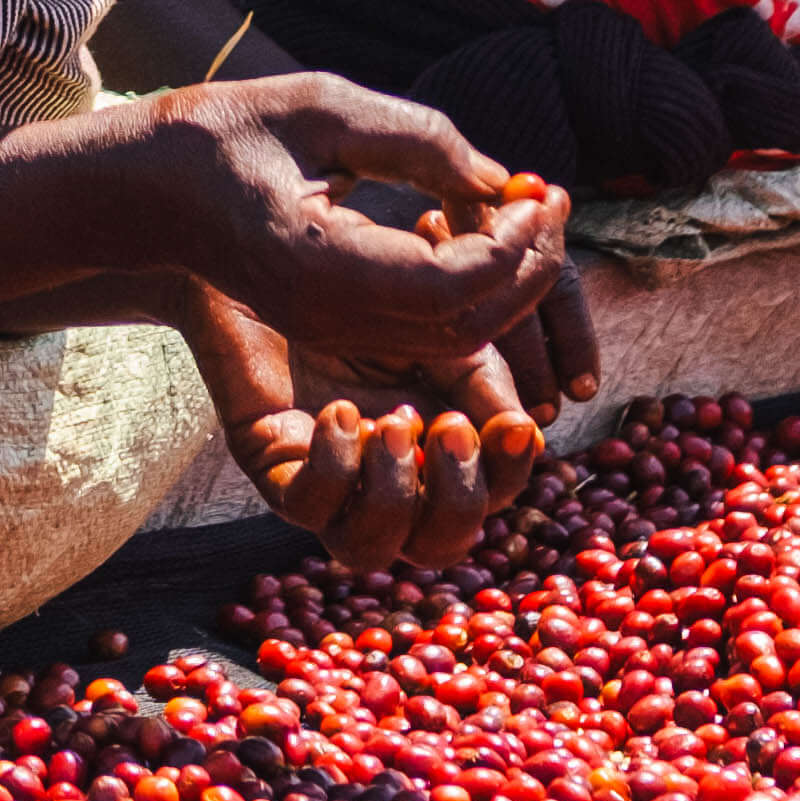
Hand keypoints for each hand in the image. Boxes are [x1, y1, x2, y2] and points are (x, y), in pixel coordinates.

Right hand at [23, 74, 571, 376]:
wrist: (151, 191)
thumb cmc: (230, 131)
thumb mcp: (325, 106)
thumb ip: (420, 139)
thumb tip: (505, 184)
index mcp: (314, 262)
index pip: (448, 283)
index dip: (514, 246)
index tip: (543, 191)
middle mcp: (324, 314)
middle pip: (462, 326)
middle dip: (528, 269)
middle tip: (555, 203)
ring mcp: (329, 331)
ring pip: (452, 338)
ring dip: (509, 283)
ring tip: (534, 214)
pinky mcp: (336, 329)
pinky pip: (426, 329)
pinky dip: (472, 289)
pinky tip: (482, 231)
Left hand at [169, 288, 558, 570]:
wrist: (283, 252)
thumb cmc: (370, 289)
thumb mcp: (446, 331)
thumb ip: (486, 382)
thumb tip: (525, 432)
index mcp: (435, 450)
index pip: (488, 499)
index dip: (507, 476)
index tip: (513, 427)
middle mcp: (385, 480)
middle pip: (437, 546)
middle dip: (456, 500)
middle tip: (449, 429)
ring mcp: (328, 480)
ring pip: (368, 549)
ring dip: (393, 495)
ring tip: (390, 423)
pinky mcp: (273, 464)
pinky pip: (306, 506)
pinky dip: (333, 468)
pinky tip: (340, 412)